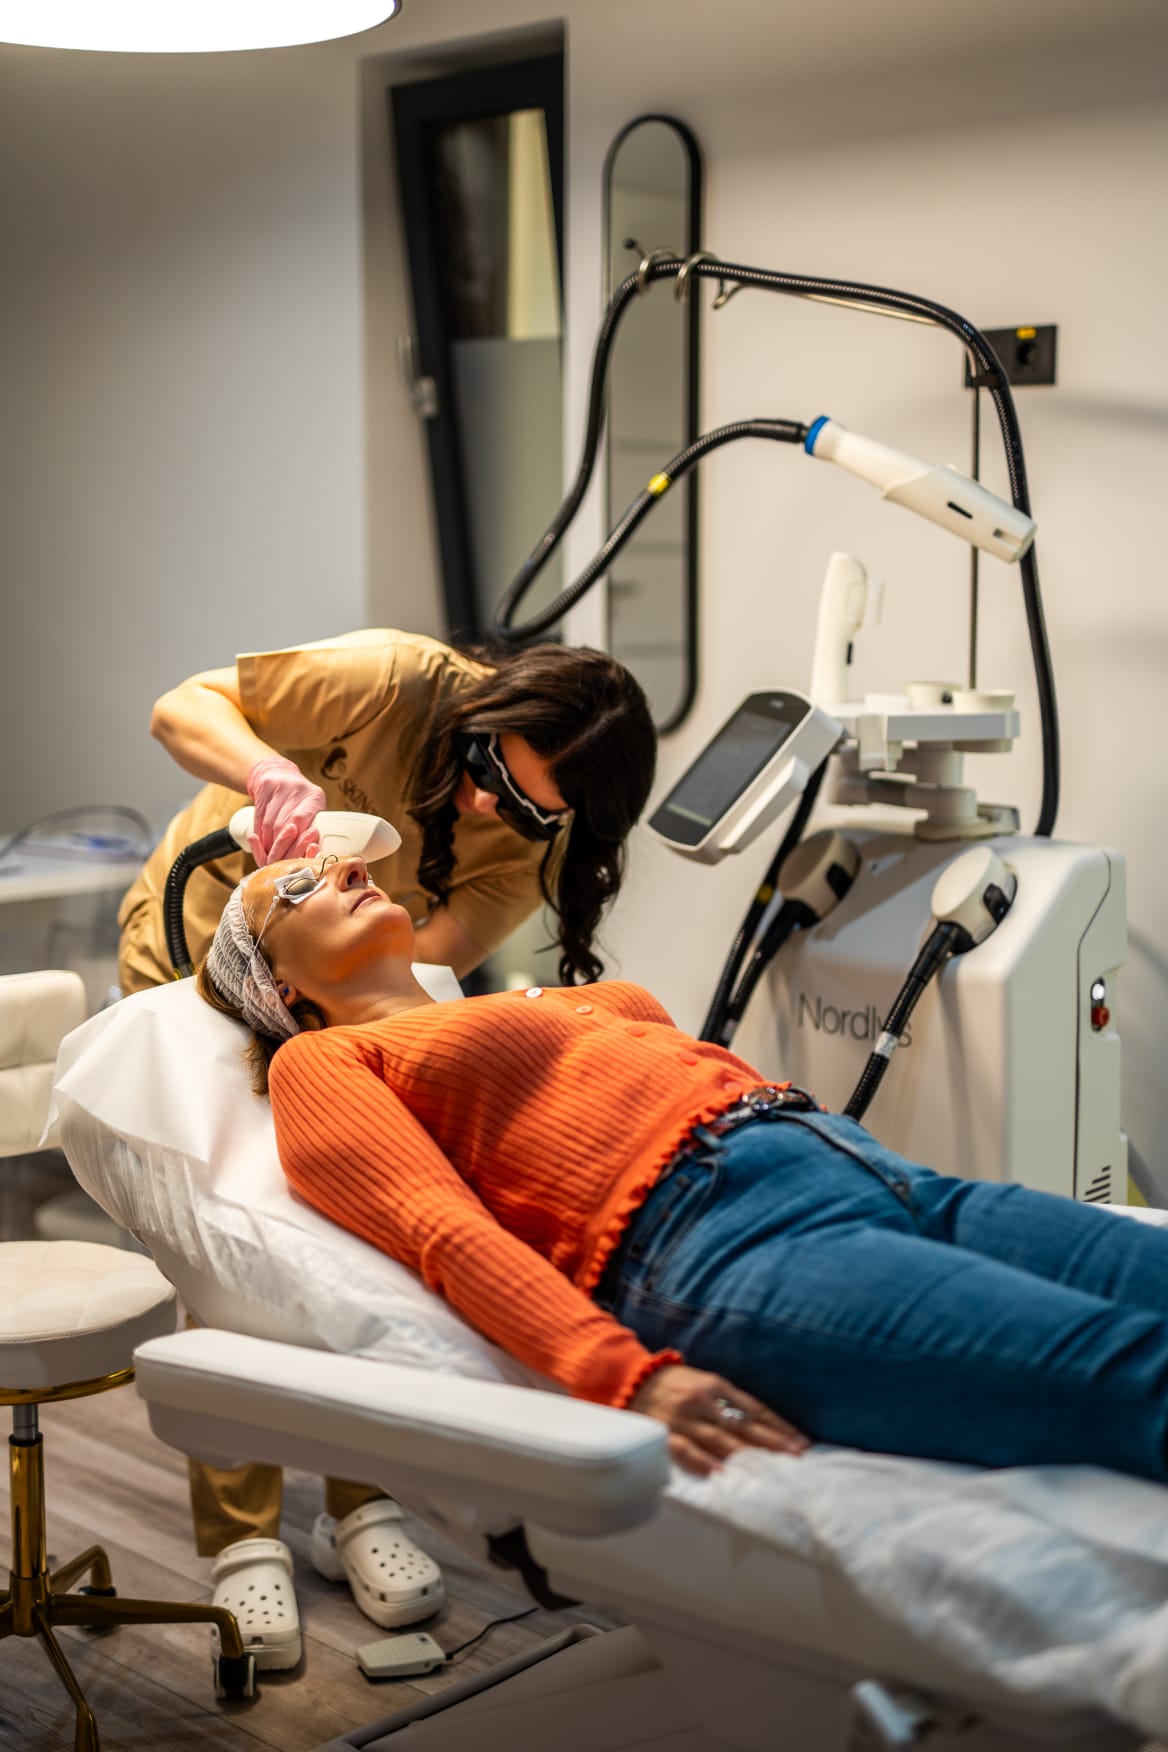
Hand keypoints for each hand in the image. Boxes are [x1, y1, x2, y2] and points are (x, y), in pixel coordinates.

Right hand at [246, 756, 326, 865]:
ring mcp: (280, 785)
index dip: (294, 840)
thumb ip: (312, 827)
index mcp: (315, 796)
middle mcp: (298, 788)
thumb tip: (310, 854)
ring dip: (268, 842)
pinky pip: (259, 816)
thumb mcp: (312, 809)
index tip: (292, 854)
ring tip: (269, 852)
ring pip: (270, 822)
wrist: (279, 773)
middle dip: (280, 845)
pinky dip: (259, 832)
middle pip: (283, 824)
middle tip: (278, 857)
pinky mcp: (265, 786)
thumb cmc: (299, 799)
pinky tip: (261, 841)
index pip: (301, 822)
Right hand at [631, 1364, 809, 1476]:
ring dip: (746, 1455)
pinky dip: (703, 1462)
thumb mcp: (705, 1384)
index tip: (801, 1443)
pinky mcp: (665, 1433)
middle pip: (743, 1425)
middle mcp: (704, 1401)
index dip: (779, 1426)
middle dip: (772, 1442)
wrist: (630, 1378)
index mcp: (716, 1386)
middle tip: (797, 1456)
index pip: (755, 1409)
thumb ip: (730, 1403)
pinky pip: (685, 1450)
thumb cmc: (676, 1385)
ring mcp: (684, 1418)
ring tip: (770, 1469)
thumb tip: (764, 1427)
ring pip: (720, 1439)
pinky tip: (720, 1473)